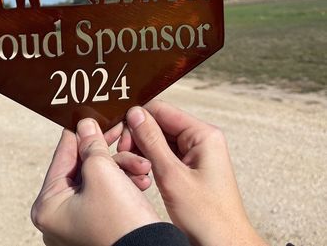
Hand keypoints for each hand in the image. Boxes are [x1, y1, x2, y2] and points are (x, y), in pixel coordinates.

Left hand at [32, 118, 160, 245]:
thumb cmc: (120, 221)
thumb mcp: (102, 171)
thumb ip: (91, 143)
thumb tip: (85, 124)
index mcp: (47, 206)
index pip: (62, 156)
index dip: (80, 133)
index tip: (92, 116)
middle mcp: (57, 217)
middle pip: (82, 167)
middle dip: (109, 153)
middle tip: (121, 133)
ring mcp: (76, 224)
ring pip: (98, 179)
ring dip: (122, 168)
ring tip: (141, 165)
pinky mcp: (97, 227)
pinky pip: (107, 195)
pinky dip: (124, 184)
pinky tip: (141, 179)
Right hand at [120, 101, 268, 245]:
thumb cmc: (208, 218)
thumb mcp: (172, 176)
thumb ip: (151, 141)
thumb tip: (135, 114)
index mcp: (204, 135)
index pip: (162, 110)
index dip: (138, 118)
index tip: (120, 131)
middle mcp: (201, 140)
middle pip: (160, 124)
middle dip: (139, 137)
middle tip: (123, 153)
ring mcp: (196, 154)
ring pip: (159, 141)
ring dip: (143, 151)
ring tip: (133, 167)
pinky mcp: (190, 169)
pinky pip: (165, 156)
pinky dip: (151, 162)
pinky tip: (142, 174)